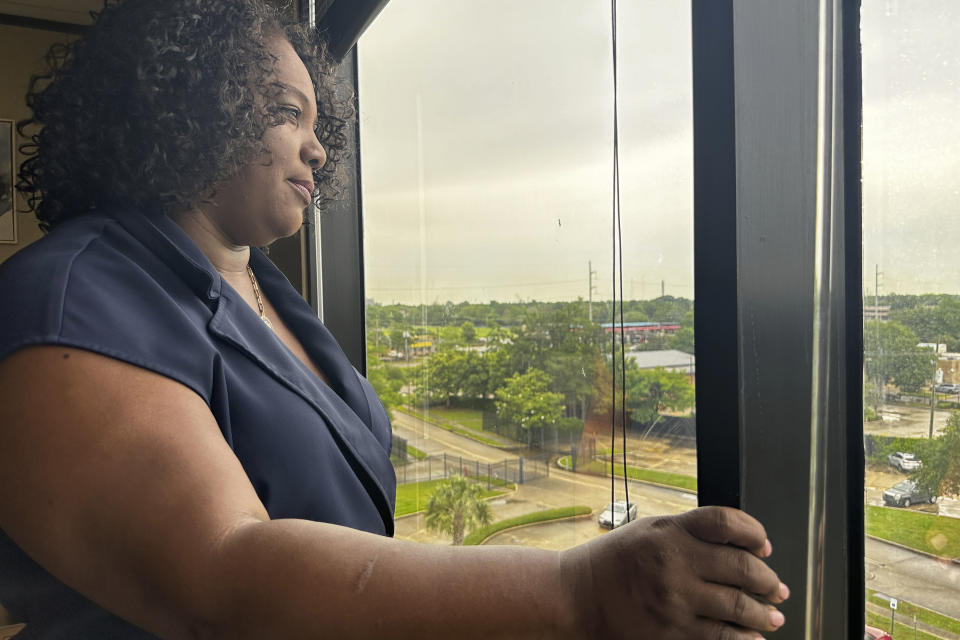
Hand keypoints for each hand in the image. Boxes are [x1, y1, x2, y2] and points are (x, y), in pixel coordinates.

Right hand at [559, 506, 787, 638]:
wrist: (577, 595)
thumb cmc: (615, 561)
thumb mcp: (649, 531)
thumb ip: (689, 534)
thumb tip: (738, 547)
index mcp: (670, 531)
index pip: (727, 522)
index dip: (755, 532)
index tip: (765, 546)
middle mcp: (675, 562)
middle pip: (743, 568)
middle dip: (769, 582)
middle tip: (778, 589)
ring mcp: (675, 599)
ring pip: (739, 607)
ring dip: (764, 614)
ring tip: (773, 617)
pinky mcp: (671, 631)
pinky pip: (720, 637)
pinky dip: (743, 639)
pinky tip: (752, 639)